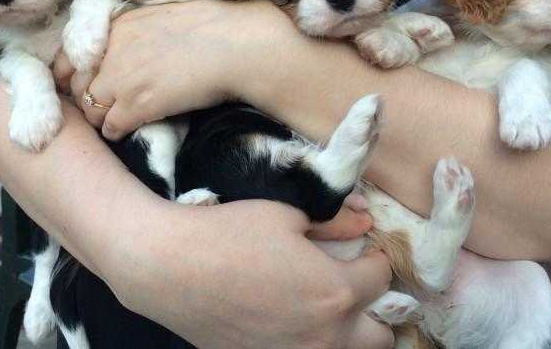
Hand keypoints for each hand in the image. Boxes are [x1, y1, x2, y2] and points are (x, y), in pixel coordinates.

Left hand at [56, 0, 302, 139]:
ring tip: (119, 119)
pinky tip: (132, 128)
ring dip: (103, 118)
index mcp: (119, 24)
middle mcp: (113, 49)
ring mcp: (122, 78)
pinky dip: (118, 132)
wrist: (240, 45)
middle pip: (78, 85)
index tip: (88, 83)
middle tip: (104, 107)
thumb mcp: (167, 10)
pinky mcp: (138, 104)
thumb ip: (141, 24)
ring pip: (90, 110)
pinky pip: (111, 127)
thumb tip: (138, 32)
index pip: (73, 54)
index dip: (76, 73)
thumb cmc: (217, 24)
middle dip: (89, 98)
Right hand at [104, 199, 393, 348]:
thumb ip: (335, 222)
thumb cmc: (228, 234)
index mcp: (336, 293)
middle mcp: (324, 337)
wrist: (168, 269)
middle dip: (374, 308)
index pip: (382, 278)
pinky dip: (310, 341)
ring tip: (324, 306)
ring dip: (348, 332)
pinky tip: (291, 321)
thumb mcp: (286, 214)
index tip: (362, 247)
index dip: (374, 256)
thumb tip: (364, 221)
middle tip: (351, 282)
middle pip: (382, 336)